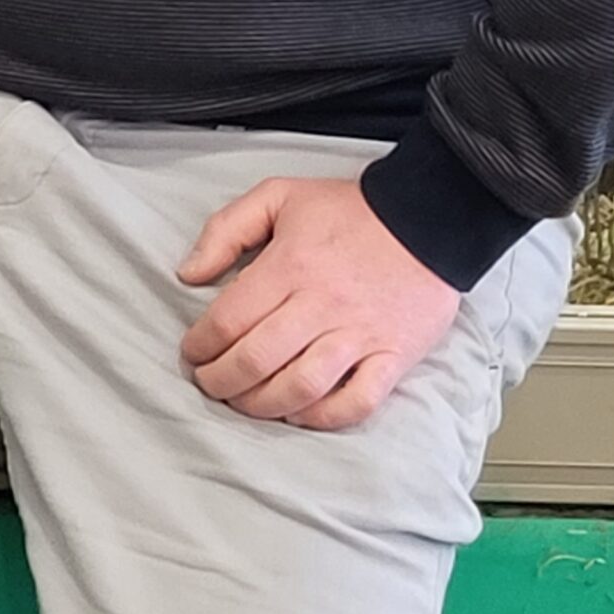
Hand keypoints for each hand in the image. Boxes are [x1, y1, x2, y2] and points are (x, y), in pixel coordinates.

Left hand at [178, 176, 459, 430]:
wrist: (425, 218)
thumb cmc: (346, 209)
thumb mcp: (277, 195)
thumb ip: (226, 230)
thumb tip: (188, 273)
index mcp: (288, 266)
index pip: (230, 319)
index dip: (201, 344)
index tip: (192, 353)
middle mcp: (320, 305)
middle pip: (257, 360)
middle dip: (221, 381)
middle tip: (208, 383)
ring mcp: (359, 336)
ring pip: (300, 388)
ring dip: (262, 405)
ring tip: (243, 402)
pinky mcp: (392, 357)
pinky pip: (356, 403)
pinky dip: (323, 418)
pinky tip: (298, 413)